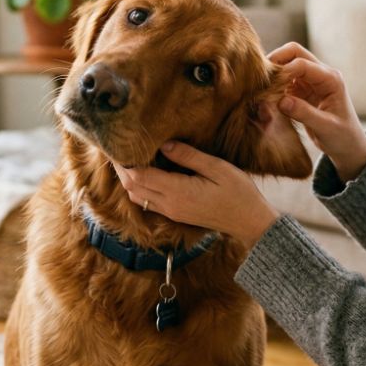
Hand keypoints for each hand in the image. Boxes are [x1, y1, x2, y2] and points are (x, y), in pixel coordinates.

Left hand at [113, 142, 279, 249]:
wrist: (249, 222)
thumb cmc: (238, 192)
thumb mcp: (217, 168)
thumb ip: (188, 156)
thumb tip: (164, 145)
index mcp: (178, 192)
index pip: (138, 176)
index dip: (124, 161)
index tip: (118, 144)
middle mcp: (170, 204)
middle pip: (132, 187)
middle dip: (121, 169)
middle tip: (116, 147)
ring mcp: (171, 212)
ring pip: (137, 196)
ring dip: (128, 179)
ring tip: (127, 158)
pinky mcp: (175, 214)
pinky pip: (148, 202)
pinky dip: (139, 188)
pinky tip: (144, 173)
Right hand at [267, 42, 365, 181]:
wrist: (348, 146)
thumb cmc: (343, 137)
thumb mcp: (326, 127)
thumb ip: (305, 114)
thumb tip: (282, 101)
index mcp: (331, 79)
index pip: (302, 64)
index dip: (283, 71)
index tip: (268, 86)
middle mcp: (321, 75)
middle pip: (294, 53)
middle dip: (275, 60)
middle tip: (260, 77)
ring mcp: (310, 81)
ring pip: (287, 64)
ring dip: (273, 73)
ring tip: (261, 89)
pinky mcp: (302, 91)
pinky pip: (284, 80)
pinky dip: (274, 85)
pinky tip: (266, 98)